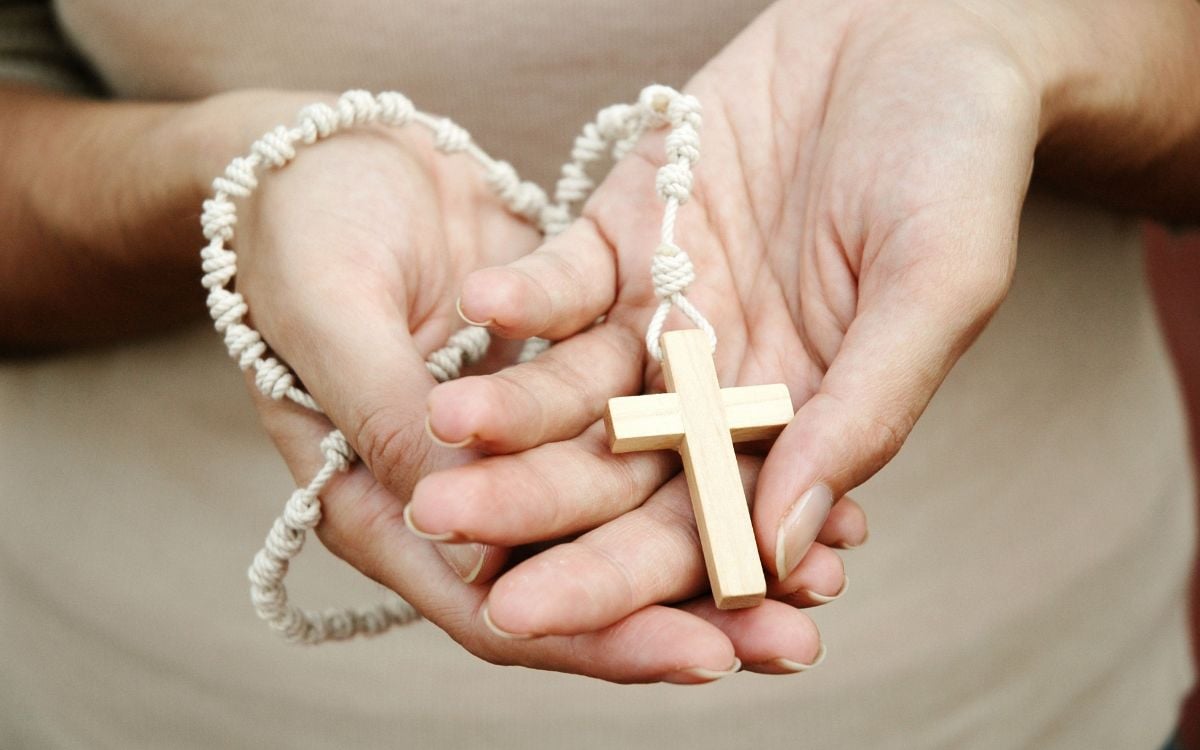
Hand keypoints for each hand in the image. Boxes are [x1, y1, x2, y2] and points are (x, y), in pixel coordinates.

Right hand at [223, 91, 825, 680]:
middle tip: (793, 642)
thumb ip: (384, 415)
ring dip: (727, 538)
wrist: (337, 156)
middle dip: (692, 611)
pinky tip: (805, 463)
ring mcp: (531, 436)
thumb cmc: (299, 231)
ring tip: (832, 569)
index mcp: (389, 508)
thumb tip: (457, 525)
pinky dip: (719, 448)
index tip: (698, 655)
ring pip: (634, 508)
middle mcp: (471, 493)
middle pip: (585, 575)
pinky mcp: (578, 375)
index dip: (596, 635)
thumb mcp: (331, 315)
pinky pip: (654, 423)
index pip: (495, 608)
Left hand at [413, 0, 1054, 640]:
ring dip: (506, 409)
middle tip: (449, 528)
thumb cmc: (957, 161)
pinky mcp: (621, 234)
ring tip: (445, 422)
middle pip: (612, 474)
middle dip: (531, 506)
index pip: (695, 532)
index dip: (613, 579)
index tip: (531, 614)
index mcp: (793, 428)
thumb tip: (780, 550)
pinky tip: (481, 305)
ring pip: (570, 388)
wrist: (919, 34)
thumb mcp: (936, 287)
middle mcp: (715, 388)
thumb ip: (864, 414)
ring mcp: (660, 313)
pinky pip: (561, 278)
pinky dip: (524, 293)